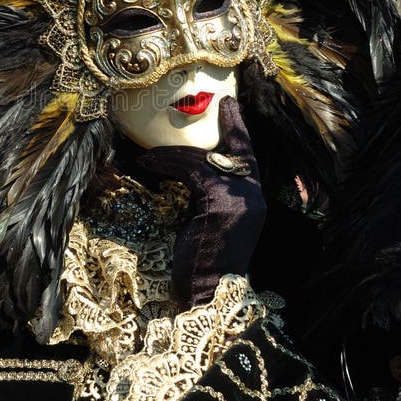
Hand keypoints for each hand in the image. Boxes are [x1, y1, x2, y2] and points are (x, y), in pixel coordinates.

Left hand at [138, 97, 265, 309]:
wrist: (209, 294)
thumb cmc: (205, 264)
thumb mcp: (214, 224)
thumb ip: (213, 197)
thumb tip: (191, 174)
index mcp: (255, 201)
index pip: (249, 156)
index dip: (239, 129)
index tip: (230, 105)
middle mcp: (253, 195)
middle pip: (232, 149)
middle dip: (221, 126)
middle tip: (208, 107)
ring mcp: (239, 197)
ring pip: (202, 159)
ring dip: (170, 155)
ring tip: (146, 157)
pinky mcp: (218, 201)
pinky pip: (189, 170)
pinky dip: (165, 164)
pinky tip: (146, 166)